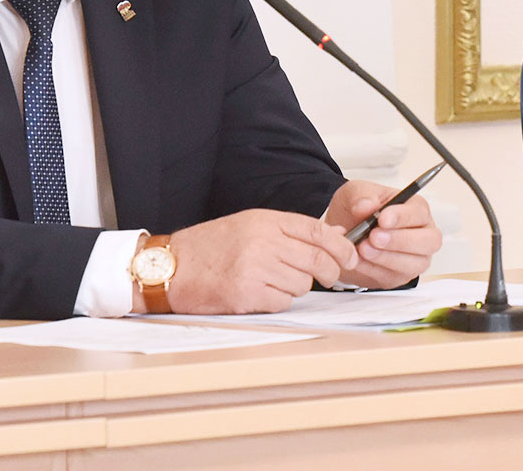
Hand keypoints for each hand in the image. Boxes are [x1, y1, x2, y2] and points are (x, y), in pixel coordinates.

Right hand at [158, 209, 357, 313]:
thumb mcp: (249, 225)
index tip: (350, 257)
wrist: (171, 266)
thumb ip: (288, 231)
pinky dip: (277, 301)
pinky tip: (259, 293)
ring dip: (296, 287)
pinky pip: (282, 302)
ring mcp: (255, 269)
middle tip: (327, 277)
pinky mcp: (246, 295)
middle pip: (318, 260)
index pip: (319, 232)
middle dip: (329, 272)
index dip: (342, 247)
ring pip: (302, 284)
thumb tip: (332, 241)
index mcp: (266, 220)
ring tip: (272, 280)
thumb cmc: (210, 246)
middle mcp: (263, 242)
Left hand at [324, 179, 441, 289]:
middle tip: (373, 237)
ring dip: (385, 258)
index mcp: (416, 209)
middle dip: (400, 241)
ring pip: (413, 264)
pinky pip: (392, 277)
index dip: (402, 217)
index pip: (419, 213)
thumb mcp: (355, 192)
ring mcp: (414, 258)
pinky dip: (373, 270)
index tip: (382, 218)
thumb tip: (366, 205)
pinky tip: (358, 259)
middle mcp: (422, 234)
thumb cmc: (359, 210)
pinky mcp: (399, 276)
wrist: (345, 234)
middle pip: (428, 242)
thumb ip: (361, 196)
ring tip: (362, 248)